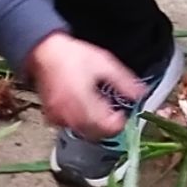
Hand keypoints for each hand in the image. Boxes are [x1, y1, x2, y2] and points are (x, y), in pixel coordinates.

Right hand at [24, 32, 144, 140]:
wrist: (45, 52)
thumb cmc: (73, 56)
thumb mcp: (105, 63)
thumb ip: (124, 82)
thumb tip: (140, 94)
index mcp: (85, 101)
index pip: (107, 128)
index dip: (118, 124)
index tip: (122, 115)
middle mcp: (70, 114)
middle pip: (96, 134)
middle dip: (107, 127)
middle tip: (114, 115)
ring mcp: (59, 118)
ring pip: (83, 133)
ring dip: (94, 126)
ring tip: (98, 109)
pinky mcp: (52, 118)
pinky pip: (71, 127)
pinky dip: (80, 123)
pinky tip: (83, 109)